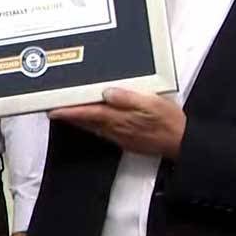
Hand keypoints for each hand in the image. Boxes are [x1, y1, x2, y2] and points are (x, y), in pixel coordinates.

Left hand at [50, 88, 186, 157]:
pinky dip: (94, 125)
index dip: (69, 112)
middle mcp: (116, 129)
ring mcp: (120, 136)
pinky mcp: (126, 140)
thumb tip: (107, 92)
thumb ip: (128, 97)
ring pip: (94, 127)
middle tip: (55, 109)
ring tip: (69, 112)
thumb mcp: (152, 102)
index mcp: (119, 118)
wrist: (182, 142)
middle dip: (70, 115)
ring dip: (81, 120)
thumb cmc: (169, 121)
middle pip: (87, 121)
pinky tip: (94, 121)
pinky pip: (104, 132)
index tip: (53, 110)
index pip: (88, 113)